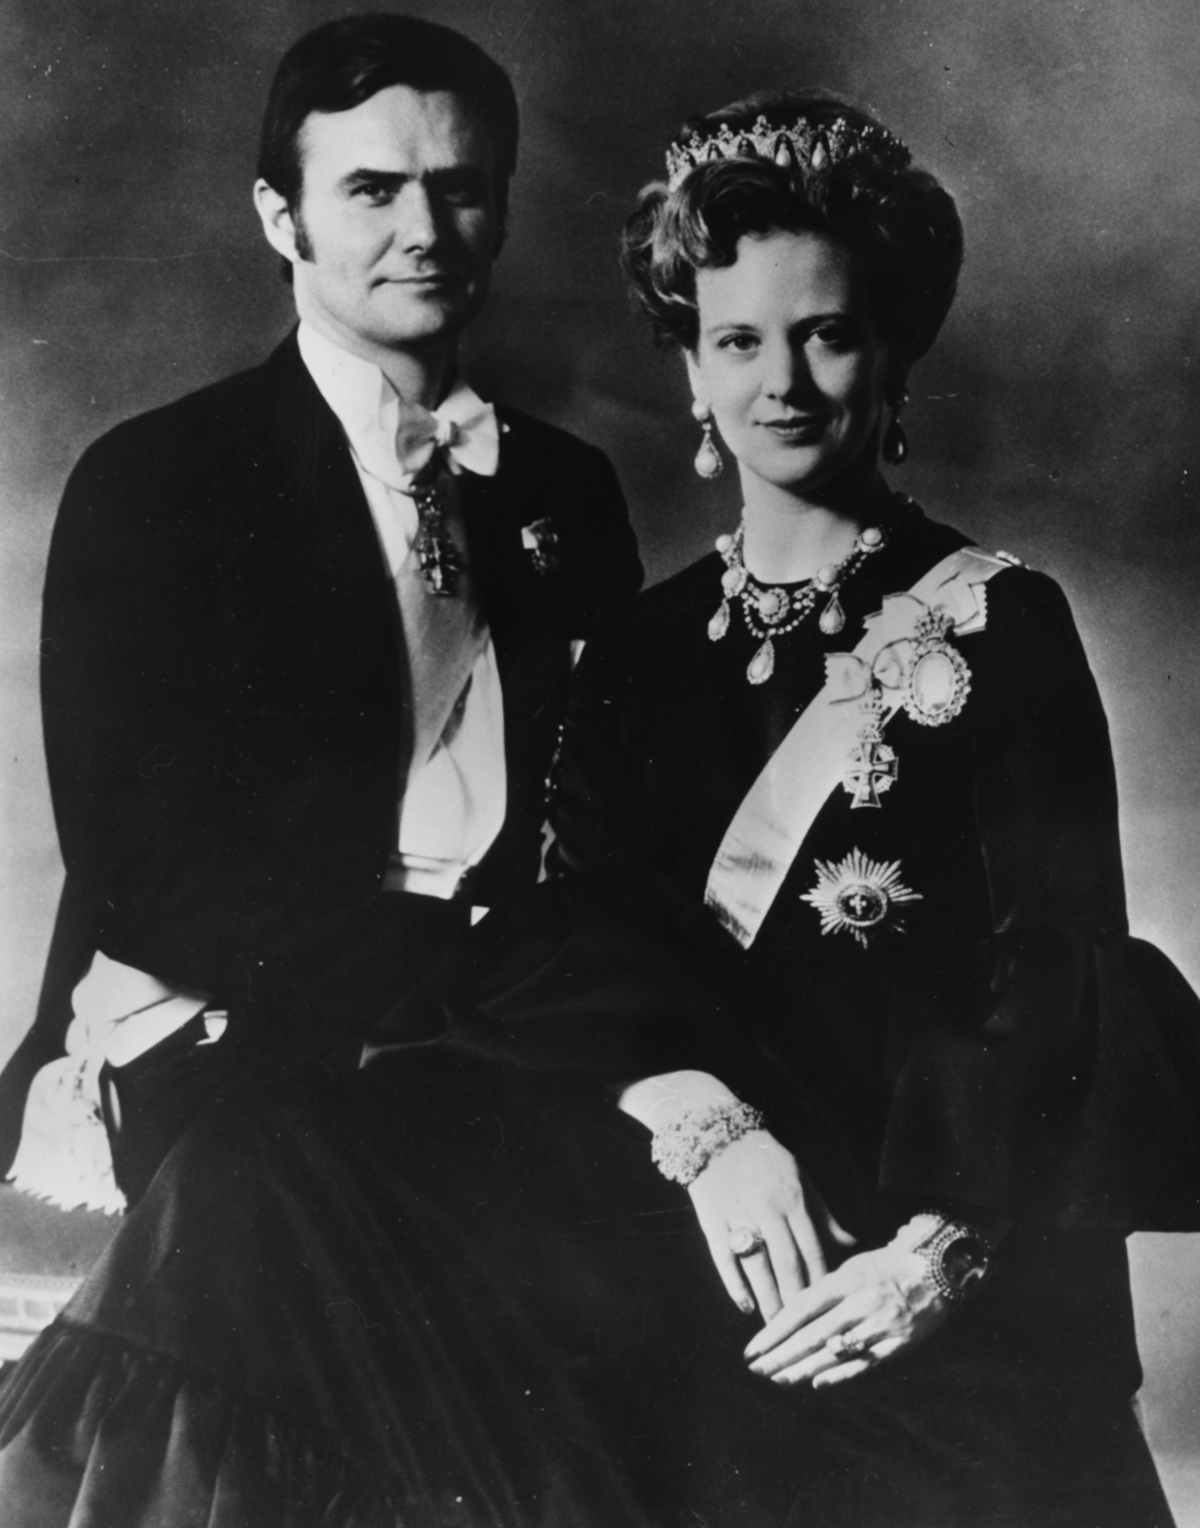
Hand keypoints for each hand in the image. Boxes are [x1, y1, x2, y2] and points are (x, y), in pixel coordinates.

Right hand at [688, 1131, 854, 1320]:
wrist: (714, 1133)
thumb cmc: (763, 1158)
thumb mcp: (800, 1178)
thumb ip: (824, 1214)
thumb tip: (851, 1243)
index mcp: (793, 1200)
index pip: (812, 1250)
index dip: (820, 1282)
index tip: (828, 1309)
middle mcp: (768, 1211)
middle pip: (787, 1265)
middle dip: (797, 1301)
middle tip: (804, 1333)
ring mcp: (739, 1217)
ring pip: (758, 1268)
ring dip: (768, 1300)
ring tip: (777, 1328)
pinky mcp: (712, 1222)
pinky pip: (725, 1260)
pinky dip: (735, 1285)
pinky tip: (745, 1306)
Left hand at [742, 1242, 950, 1388]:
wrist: (938, 1269)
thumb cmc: (887, 1266)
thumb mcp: (852, 1265)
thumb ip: (824, 1289)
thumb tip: (790, 1313)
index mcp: (844, 1281)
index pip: (801, 1309)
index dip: (774, 1331)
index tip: (752, 1348)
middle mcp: (859, 1303)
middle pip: (813, 1334)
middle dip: (781, 1355)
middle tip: (756, 1370)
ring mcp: (879, 1325)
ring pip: (835, 1351)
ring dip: (803, 1369)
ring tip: (778, 1379)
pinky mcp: (898, 1344)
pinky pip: (865, 1363)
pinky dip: (841, 1374)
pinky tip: (817, 1383)